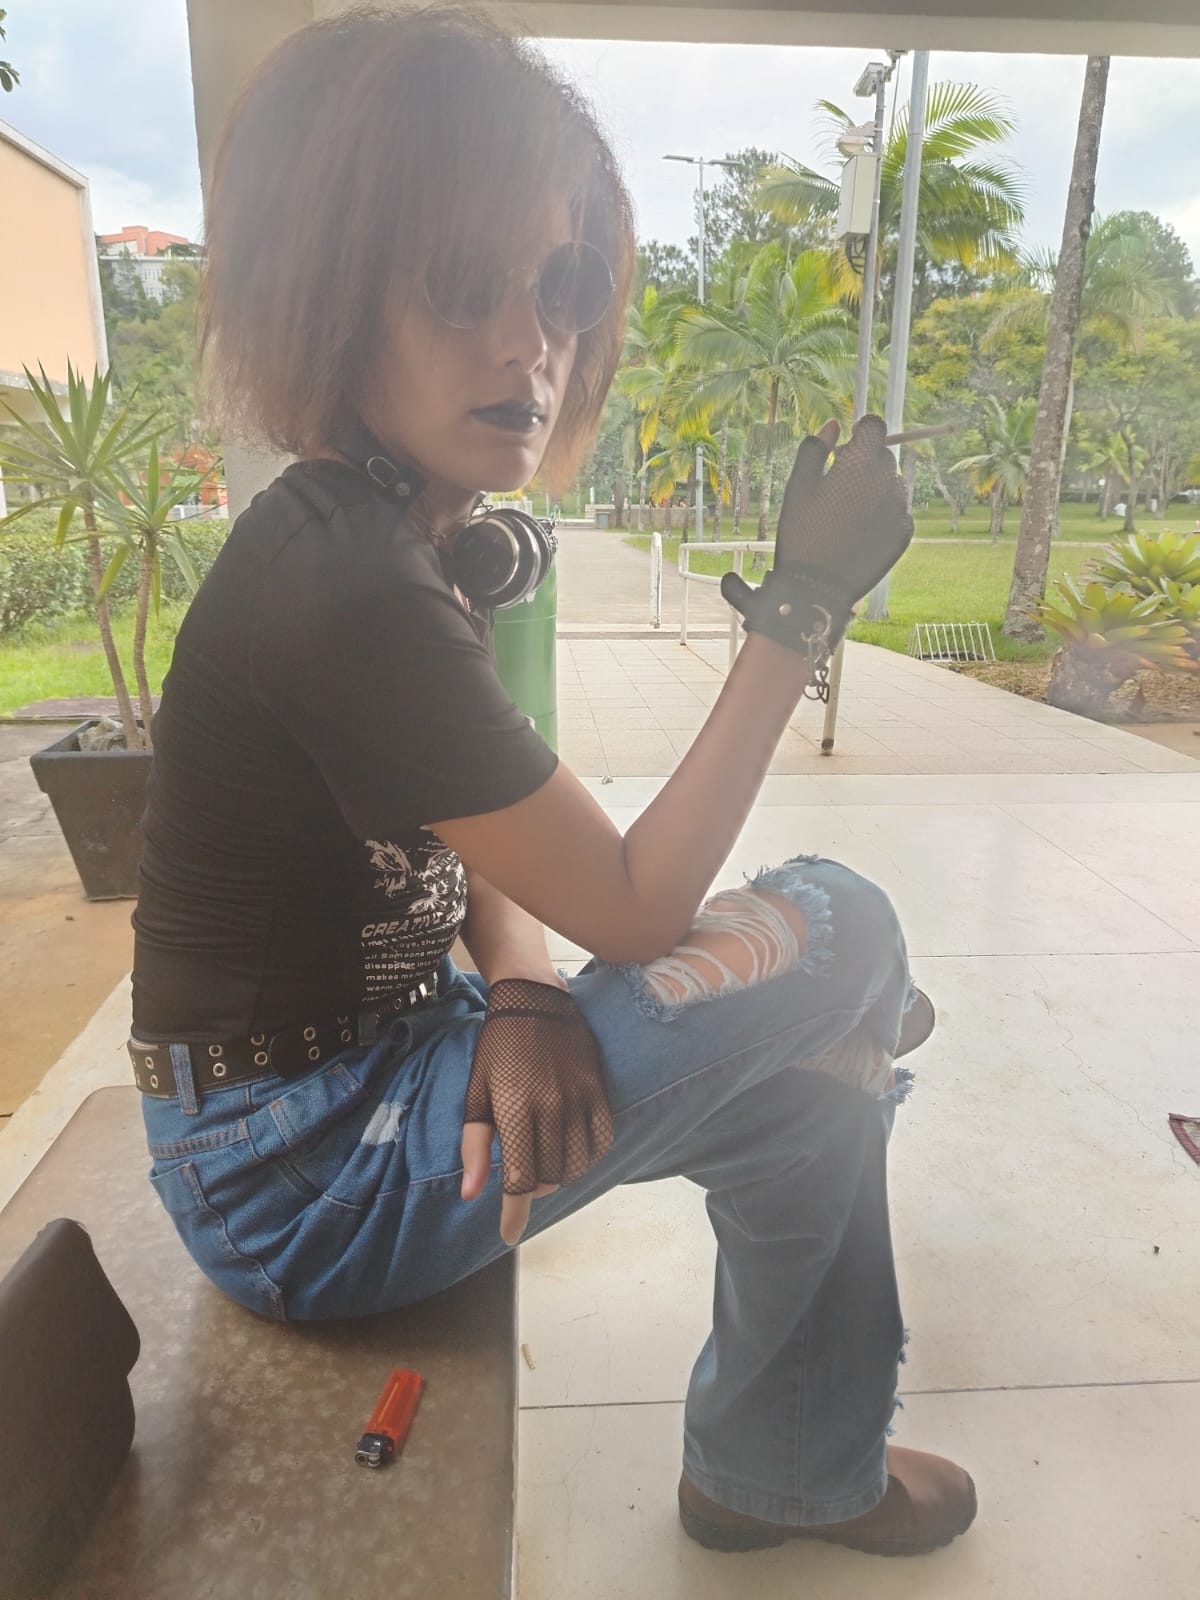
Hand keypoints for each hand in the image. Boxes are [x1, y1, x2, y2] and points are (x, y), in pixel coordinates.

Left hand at [460, 979, 613, 1245]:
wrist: (534, 1001)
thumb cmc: (497, 1049)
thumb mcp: (476, 1094)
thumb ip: (475, 1146)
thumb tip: (472, 1194)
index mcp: (516, 1110)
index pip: (521, 1180)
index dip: (514, 1214)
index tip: (508, 1235)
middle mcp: (552, 1108)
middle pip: (550, 1176)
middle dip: (534, 1188)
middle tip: (522, 1177)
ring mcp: (579, 1099)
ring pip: (577, 1164)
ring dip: (559, 1175)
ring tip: (544, 1163)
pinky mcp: (597, 1090)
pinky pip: (602, 1140)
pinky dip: (587, 1156)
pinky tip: (571, 1150)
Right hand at [774, 415, 913, 605]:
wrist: (818, 588)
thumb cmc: (802, 534)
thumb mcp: (797, 487)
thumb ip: (815, 450)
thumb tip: (833, 425)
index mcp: (860, 464)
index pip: (875, 427)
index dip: (861, 430)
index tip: (848, 444)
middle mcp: (887, 481)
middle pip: (883, 456)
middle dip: (864, 462)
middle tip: (838, 485)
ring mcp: (899, 508)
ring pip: (892, 483)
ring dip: (875, 488)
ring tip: (849, 512)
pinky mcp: (904, 532)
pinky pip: (897, 510)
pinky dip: (883, 512)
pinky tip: (860, 530)